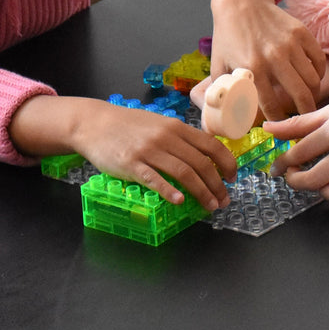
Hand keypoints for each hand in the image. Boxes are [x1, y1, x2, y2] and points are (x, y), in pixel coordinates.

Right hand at [11, 95, 237, 210]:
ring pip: (183, 172)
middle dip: (217, 184)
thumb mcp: (158, 124)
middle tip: (223, 200)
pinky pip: (154, 179)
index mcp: (176, 127)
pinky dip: (169, 191)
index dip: (226, 163)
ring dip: (201, 192)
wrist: (95, 123)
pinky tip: (179, 201)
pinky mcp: (131, 164)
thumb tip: (204, 155)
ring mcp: (149, 150)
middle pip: (200, 163)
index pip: (210, 144)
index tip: (232, 178)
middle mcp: (166, 137)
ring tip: (209, 206)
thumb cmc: (129, 125)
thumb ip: (179, 137)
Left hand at [210, 0, 324, 119]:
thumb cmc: (228, 36)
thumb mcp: (218, 65)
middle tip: (305, 120)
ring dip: (314, 94)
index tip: (280, 127)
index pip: (270, 105)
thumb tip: (216, 121)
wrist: (241, 1)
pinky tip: (313, 79)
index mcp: (252, 67)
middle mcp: (274, 56)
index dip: (277, 121)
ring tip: (309, 101)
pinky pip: (318, 59)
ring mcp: (290, 43)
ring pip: (313, 79)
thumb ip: (221, 93)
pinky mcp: (301, 32)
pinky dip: (319, 73)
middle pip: (300, 95)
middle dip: (305, 113)